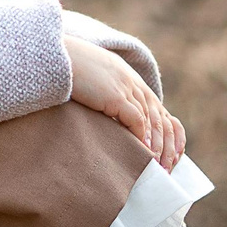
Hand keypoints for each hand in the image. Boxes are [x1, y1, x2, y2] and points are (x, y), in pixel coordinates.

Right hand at [63, 36, 185, 169]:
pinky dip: (143, 137)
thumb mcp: (95, 82)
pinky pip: (136, 120)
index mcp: (131, 80)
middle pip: (161, 119)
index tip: (172, 155)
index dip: (170, 134)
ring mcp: (126, 88)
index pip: (160, 111)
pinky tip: (144, 152)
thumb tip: (109, 122)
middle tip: (167, 168)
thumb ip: (107, 97)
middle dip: (168, 146)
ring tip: (158, 166)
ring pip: (153, 122)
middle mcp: (134, 83)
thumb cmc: (68, 71)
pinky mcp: (115, 96)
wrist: (53, 57)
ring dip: (158, 147)